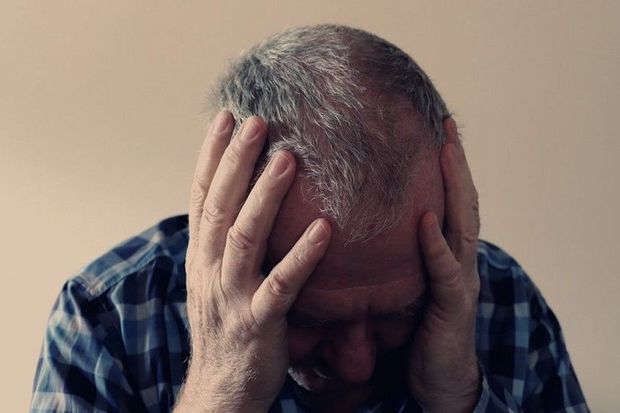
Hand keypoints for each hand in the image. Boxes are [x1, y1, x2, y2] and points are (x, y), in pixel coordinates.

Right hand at [174, 112, 330, 412]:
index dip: (210, 156)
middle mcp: (210, 270)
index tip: (226, 118)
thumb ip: (225, 243)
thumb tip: (242, 201)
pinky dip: (301, 256)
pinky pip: (282, 286)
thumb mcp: (214, 281)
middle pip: (220, 207)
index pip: (202, 197)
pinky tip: (324, 229)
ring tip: (287, 158)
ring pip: (244, 238)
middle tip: (257, 121)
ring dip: (265, 197)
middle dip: (236, 162)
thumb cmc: (227, 329)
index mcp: (201, 257)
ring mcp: (232, 297)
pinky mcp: (259, 323)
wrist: (221, 390)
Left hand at [407, 118, 481, 412]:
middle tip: (448, 125)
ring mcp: (460, 282)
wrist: (438, 381)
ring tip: (446, 151)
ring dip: (456, 188)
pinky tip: (426, 222)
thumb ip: (395, 257)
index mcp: (446, 255)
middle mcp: (459, 262)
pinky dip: (436, 246)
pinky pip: (444, 273)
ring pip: (462, 227)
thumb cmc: (418, 332)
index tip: (436, 129)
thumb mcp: (406, 286)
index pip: (448, 202)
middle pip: (462, 203)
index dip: (447, 167)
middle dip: (457, 163)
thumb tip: (360, 227)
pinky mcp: (452, 308)